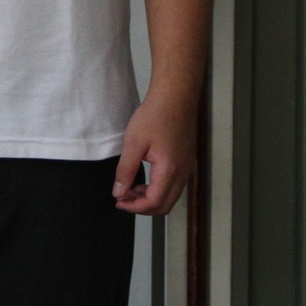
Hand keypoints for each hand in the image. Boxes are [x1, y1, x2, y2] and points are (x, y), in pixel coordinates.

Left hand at [113, 90, 198, 214]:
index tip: (118, 201)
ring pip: (170, 197)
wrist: (175, 98)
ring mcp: (187, 169)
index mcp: (170, 171)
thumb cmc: (155, 116)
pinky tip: (143, 179)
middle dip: (142, 207)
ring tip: (129, 188)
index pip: (154, 202)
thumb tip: (119, 192)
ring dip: (150, 198)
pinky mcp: (186, 162)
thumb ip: (125, 170)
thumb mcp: (133, 143)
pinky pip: (174, 186)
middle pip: (165, 205)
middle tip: (122, 197)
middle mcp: (183, 174)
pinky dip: (159, 189)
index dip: (135, 207)